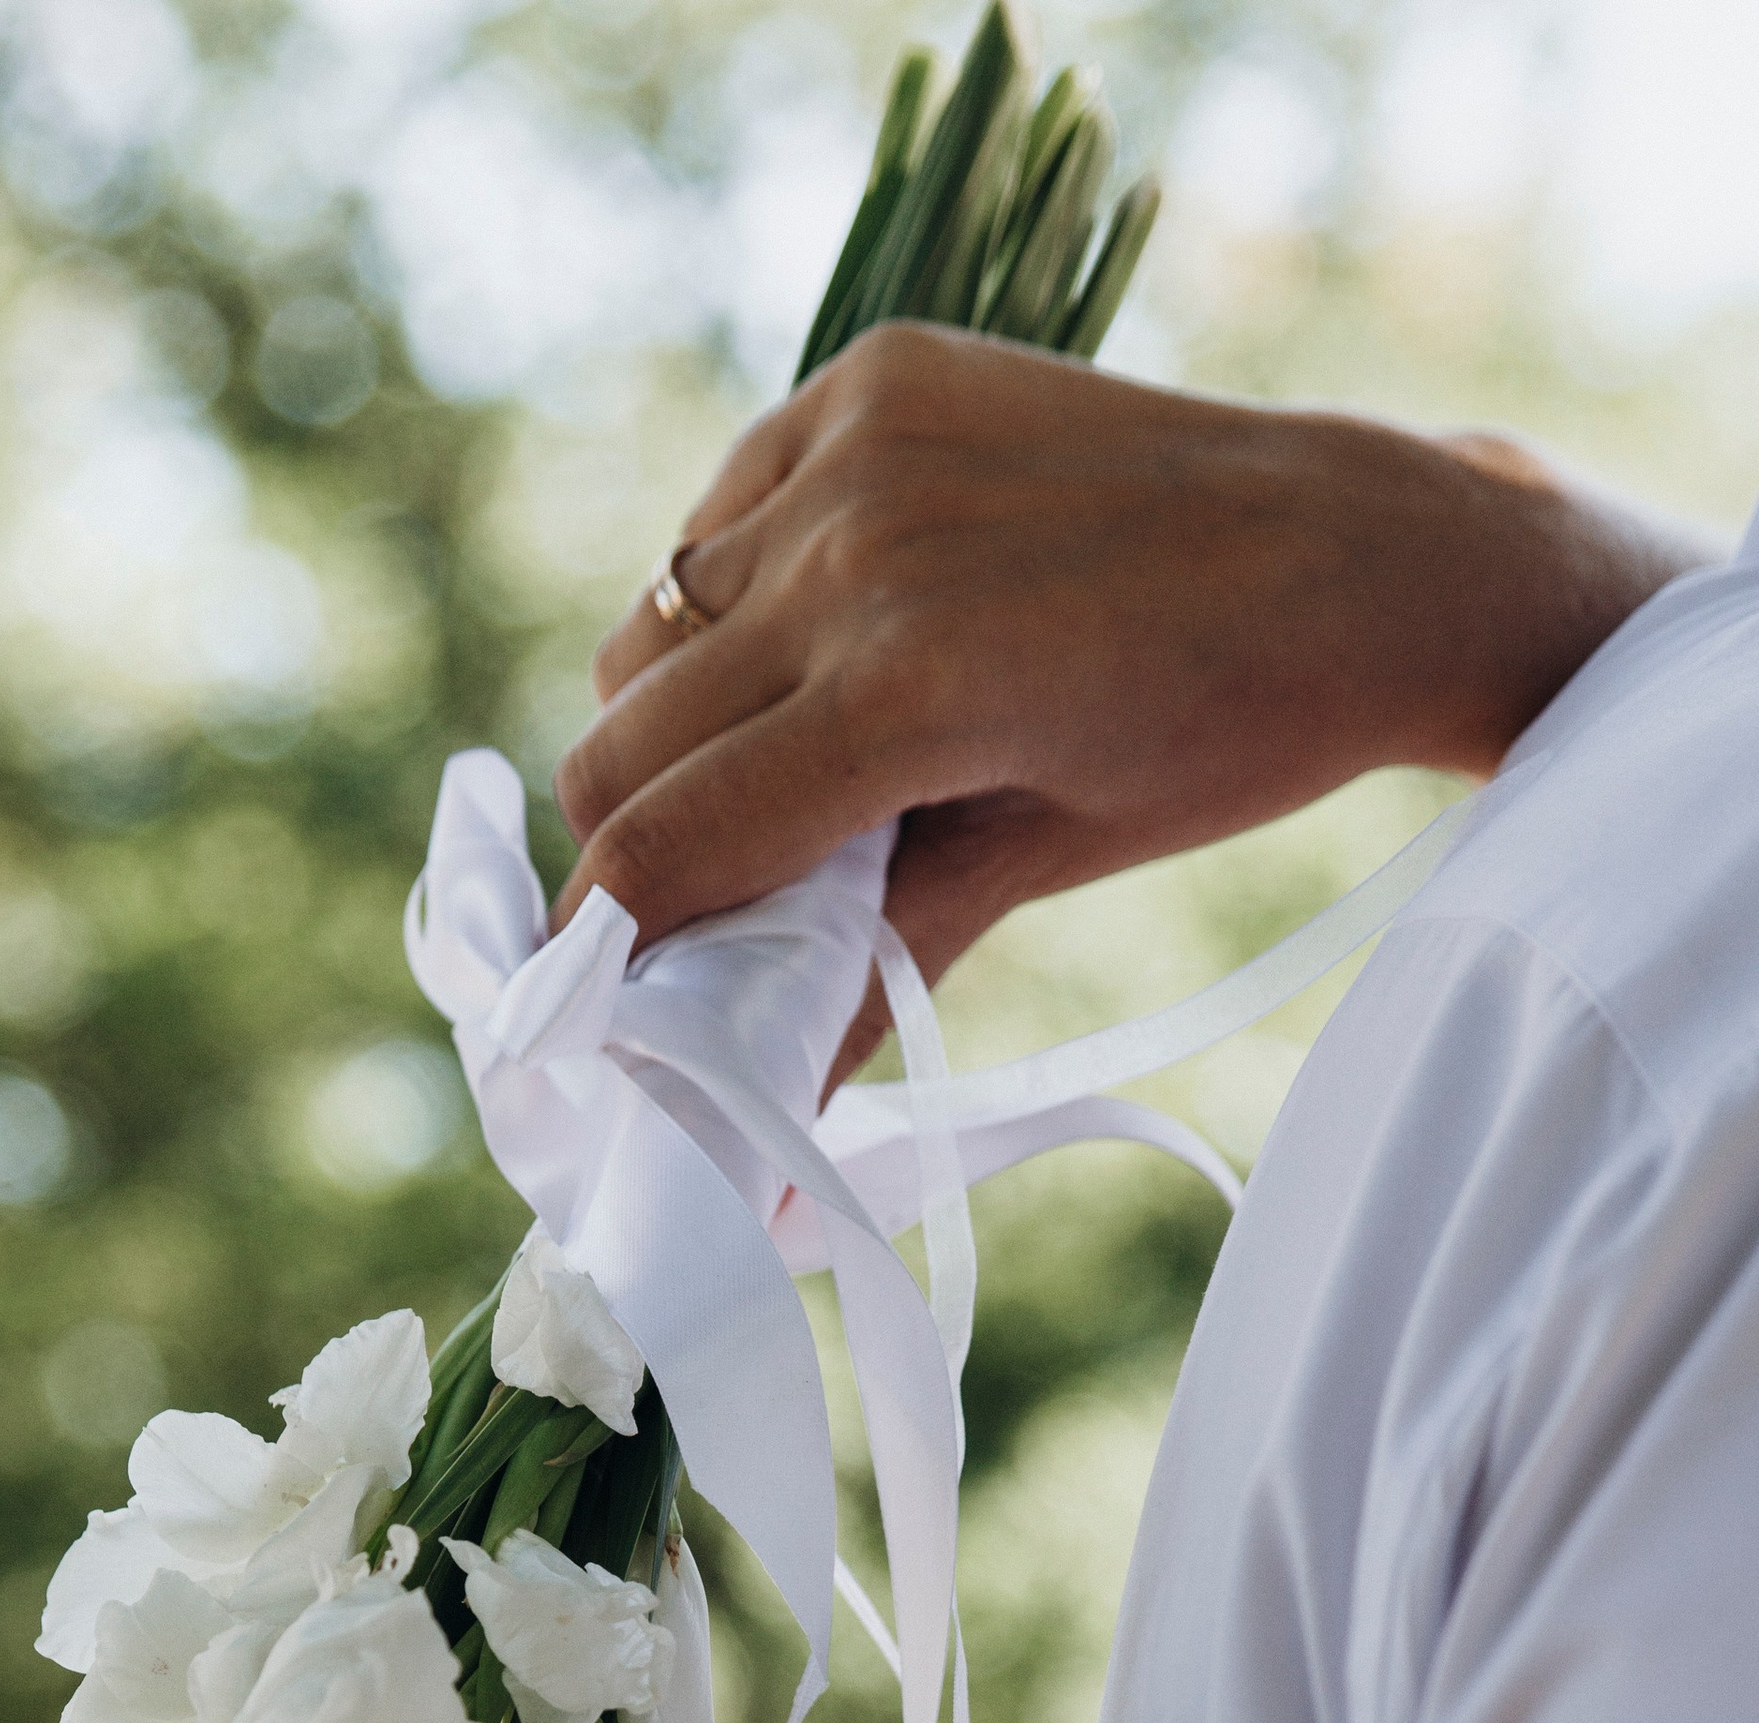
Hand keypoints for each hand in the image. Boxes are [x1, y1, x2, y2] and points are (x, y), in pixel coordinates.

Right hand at [553, 325, 1711, 1084]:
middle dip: (637, 836)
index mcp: (904, 694)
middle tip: (707, 887)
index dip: (604, 940)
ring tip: (792, 749)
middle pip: (619, 740)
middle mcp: (855, 554)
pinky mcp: (873, 377)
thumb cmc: (1227, 736)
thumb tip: (754, 1106)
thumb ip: (867, 961)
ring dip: (683, 713)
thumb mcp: (1043, 864)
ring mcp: (859, 448)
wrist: (1367, 550)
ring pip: (650, 631)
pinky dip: (738, 591)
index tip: (595, 993)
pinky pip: (719, 517)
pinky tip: (834, 626)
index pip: (657, 844)